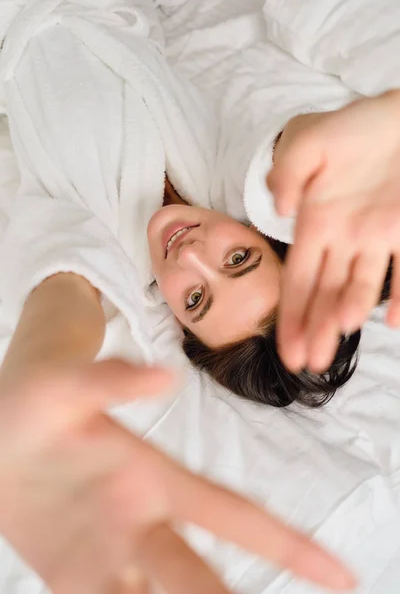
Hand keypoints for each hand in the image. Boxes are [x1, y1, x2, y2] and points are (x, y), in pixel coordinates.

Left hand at [0, 360, 354, 592]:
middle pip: (199, 579)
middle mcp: (141, 521)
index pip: (234, 515)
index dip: (288, 543)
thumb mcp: (70, 384)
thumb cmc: (44, 395)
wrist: (1, 424)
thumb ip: (113, 381)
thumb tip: (164, 375)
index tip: (338, 574)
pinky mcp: (66, 573)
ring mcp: (105, 552)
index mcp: (156, 478)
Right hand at [267, 91, 399, 371]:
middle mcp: (343, 240)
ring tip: (338, 338)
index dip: (290, 314)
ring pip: (359, 288)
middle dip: (314, 329)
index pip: (297, 278)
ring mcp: (377, 239)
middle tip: (307, 364)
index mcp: (315, 223)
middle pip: (323, 293)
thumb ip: (286, 171)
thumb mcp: (308, 139)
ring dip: (347, 315)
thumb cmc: (354, 127)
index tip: (286, 348)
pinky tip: (395, 321)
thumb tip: (281, 208)